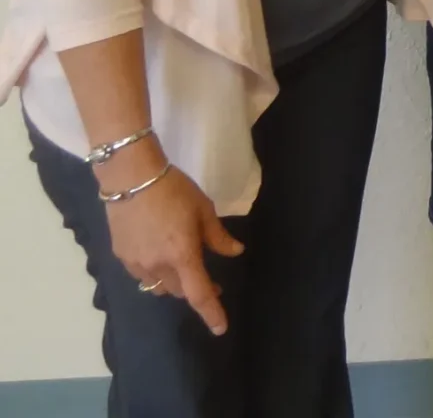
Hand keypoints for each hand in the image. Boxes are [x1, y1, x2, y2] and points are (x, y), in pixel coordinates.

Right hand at [102, 149, 241, 334]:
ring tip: (185, 268)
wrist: (131, 178)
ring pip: (158, 286)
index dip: (211, 312)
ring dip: (175, 283)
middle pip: (178, 292)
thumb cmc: (174, 190)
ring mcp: (135, 263)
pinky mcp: (121, 256)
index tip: (220, 328)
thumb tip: (236, 252)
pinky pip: (142, 275)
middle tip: (212, 281)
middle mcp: (157, 266)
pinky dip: (155, 272)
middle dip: (195, 291)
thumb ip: (218, 236)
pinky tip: (160, 256)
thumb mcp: (204, 210)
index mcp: (182, 256)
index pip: (199, 294)